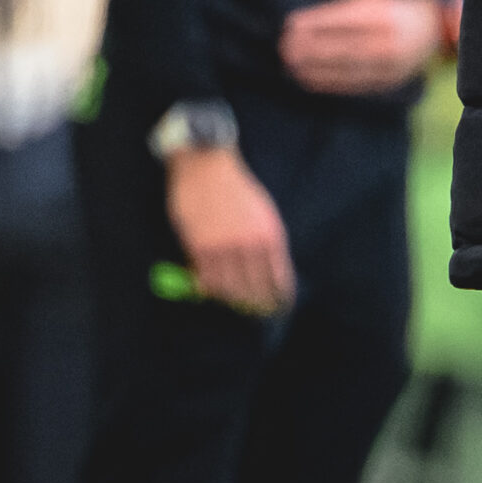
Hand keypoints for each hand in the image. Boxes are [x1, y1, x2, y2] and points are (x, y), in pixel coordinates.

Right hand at [166, 146, 294, 315]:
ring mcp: (223, 248)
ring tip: (235, 305)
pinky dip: (209, 289)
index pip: (280, 277)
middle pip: (254, 288)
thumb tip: (271, 272)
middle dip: (257, 304)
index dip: (281, 297)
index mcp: (270, 235)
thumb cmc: (238, 190)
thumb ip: (267, 243)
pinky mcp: (199, 248)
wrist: (208, 168)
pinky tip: (211, 292)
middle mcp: (249, 245)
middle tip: (256, 313)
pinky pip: (206, 279)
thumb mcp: (264, 214)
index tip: (282, 308)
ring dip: (232, 300)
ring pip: (229, 288)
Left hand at [280, 0, 444, 95]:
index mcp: (384, 15)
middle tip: (285, 48)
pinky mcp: (386, 83)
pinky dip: (326, 83)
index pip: (343, 20)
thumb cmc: (391, 9)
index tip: (289, 24)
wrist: (431, 31)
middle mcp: (389, 41)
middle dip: (309, 49)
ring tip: (290, 65)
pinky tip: (307, 79)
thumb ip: (338, 10)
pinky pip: (352, 85)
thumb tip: (299, 24)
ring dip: (313, 69)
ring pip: (344, 69)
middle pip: (342, 48)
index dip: (314, 23)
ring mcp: (389, 65)